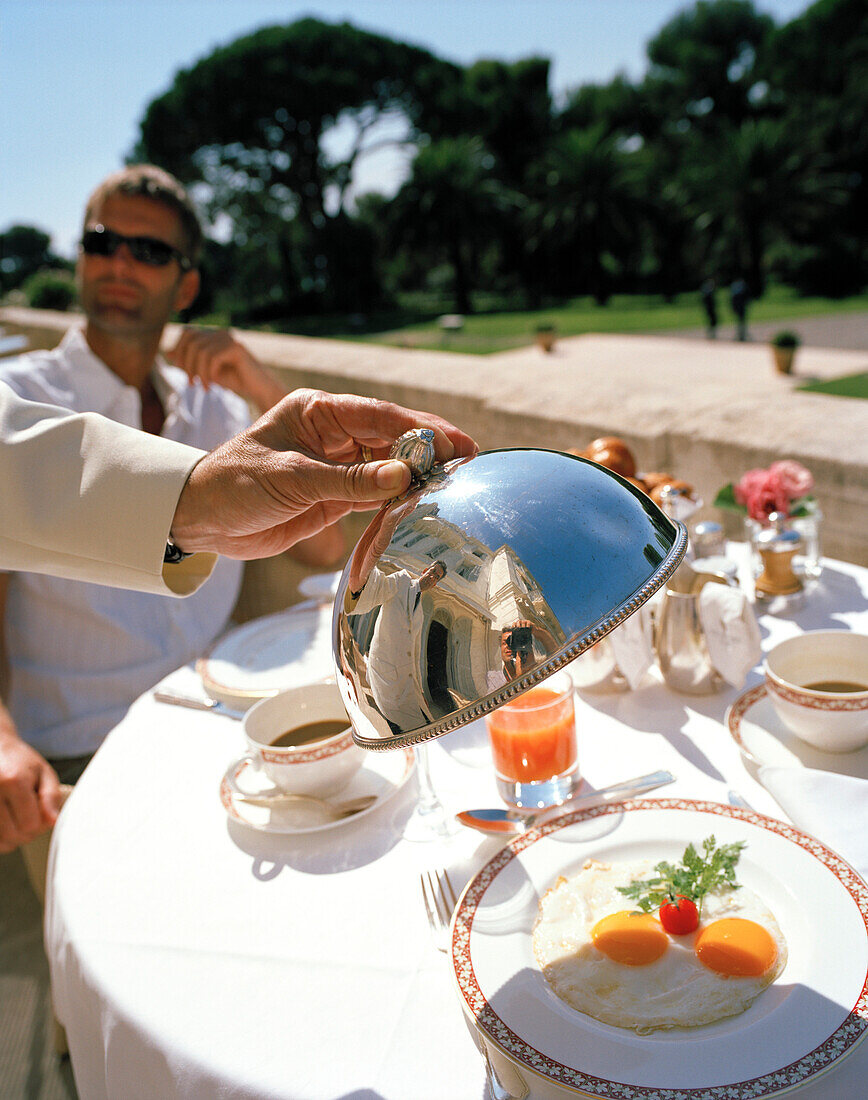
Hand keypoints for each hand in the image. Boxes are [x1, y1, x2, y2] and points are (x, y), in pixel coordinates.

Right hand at [0, 735, 61, 852]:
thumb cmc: (20, 762)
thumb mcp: (43, 772)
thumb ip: (51, 797)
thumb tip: (53, 821)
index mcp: (13, 781)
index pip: (30, 824)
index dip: (40, 825)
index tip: (41, 814)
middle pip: (12, 835)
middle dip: (26, 833)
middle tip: (29, 818)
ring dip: (10, 839)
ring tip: (16, 820)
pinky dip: (0, 838)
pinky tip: (5, 824)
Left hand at [166, 328, 285, 411]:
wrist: (259, 389)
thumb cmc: (234, 379)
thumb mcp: (206, 371)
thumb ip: (190, 361)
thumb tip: (168, 352)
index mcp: (214, 335)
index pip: (187, 333)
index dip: (180, 351)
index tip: (184, 372)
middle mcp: (221, 332)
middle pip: (191, 340)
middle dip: (187, 363)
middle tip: (191, 383)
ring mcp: (230, 338)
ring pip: (201, 351)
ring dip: (198, 372)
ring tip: (203, 387)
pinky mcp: (236, 348)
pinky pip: (213, 358)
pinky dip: (209, 373)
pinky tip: (213, 384)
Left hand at [171, 388, 476, 559]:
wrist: (201, 520)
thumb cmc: (233, 483)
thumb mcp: (292, 479)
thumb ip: (350, 480)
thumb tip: (404, 476)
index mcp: (318, 412)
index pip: (379, 416)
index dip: (421, 428)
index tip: (455, 443)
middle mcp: (331, 434)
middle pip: (391, 438)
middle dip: (428, 450)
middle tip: (468, 462)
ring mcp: (335, 465)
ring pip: (387, 466)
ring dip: (416, 476)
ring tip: (453, 484)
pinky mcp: (333, 496)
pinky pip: (375, 494)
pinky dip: (397, 500)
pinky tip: (422, 503)